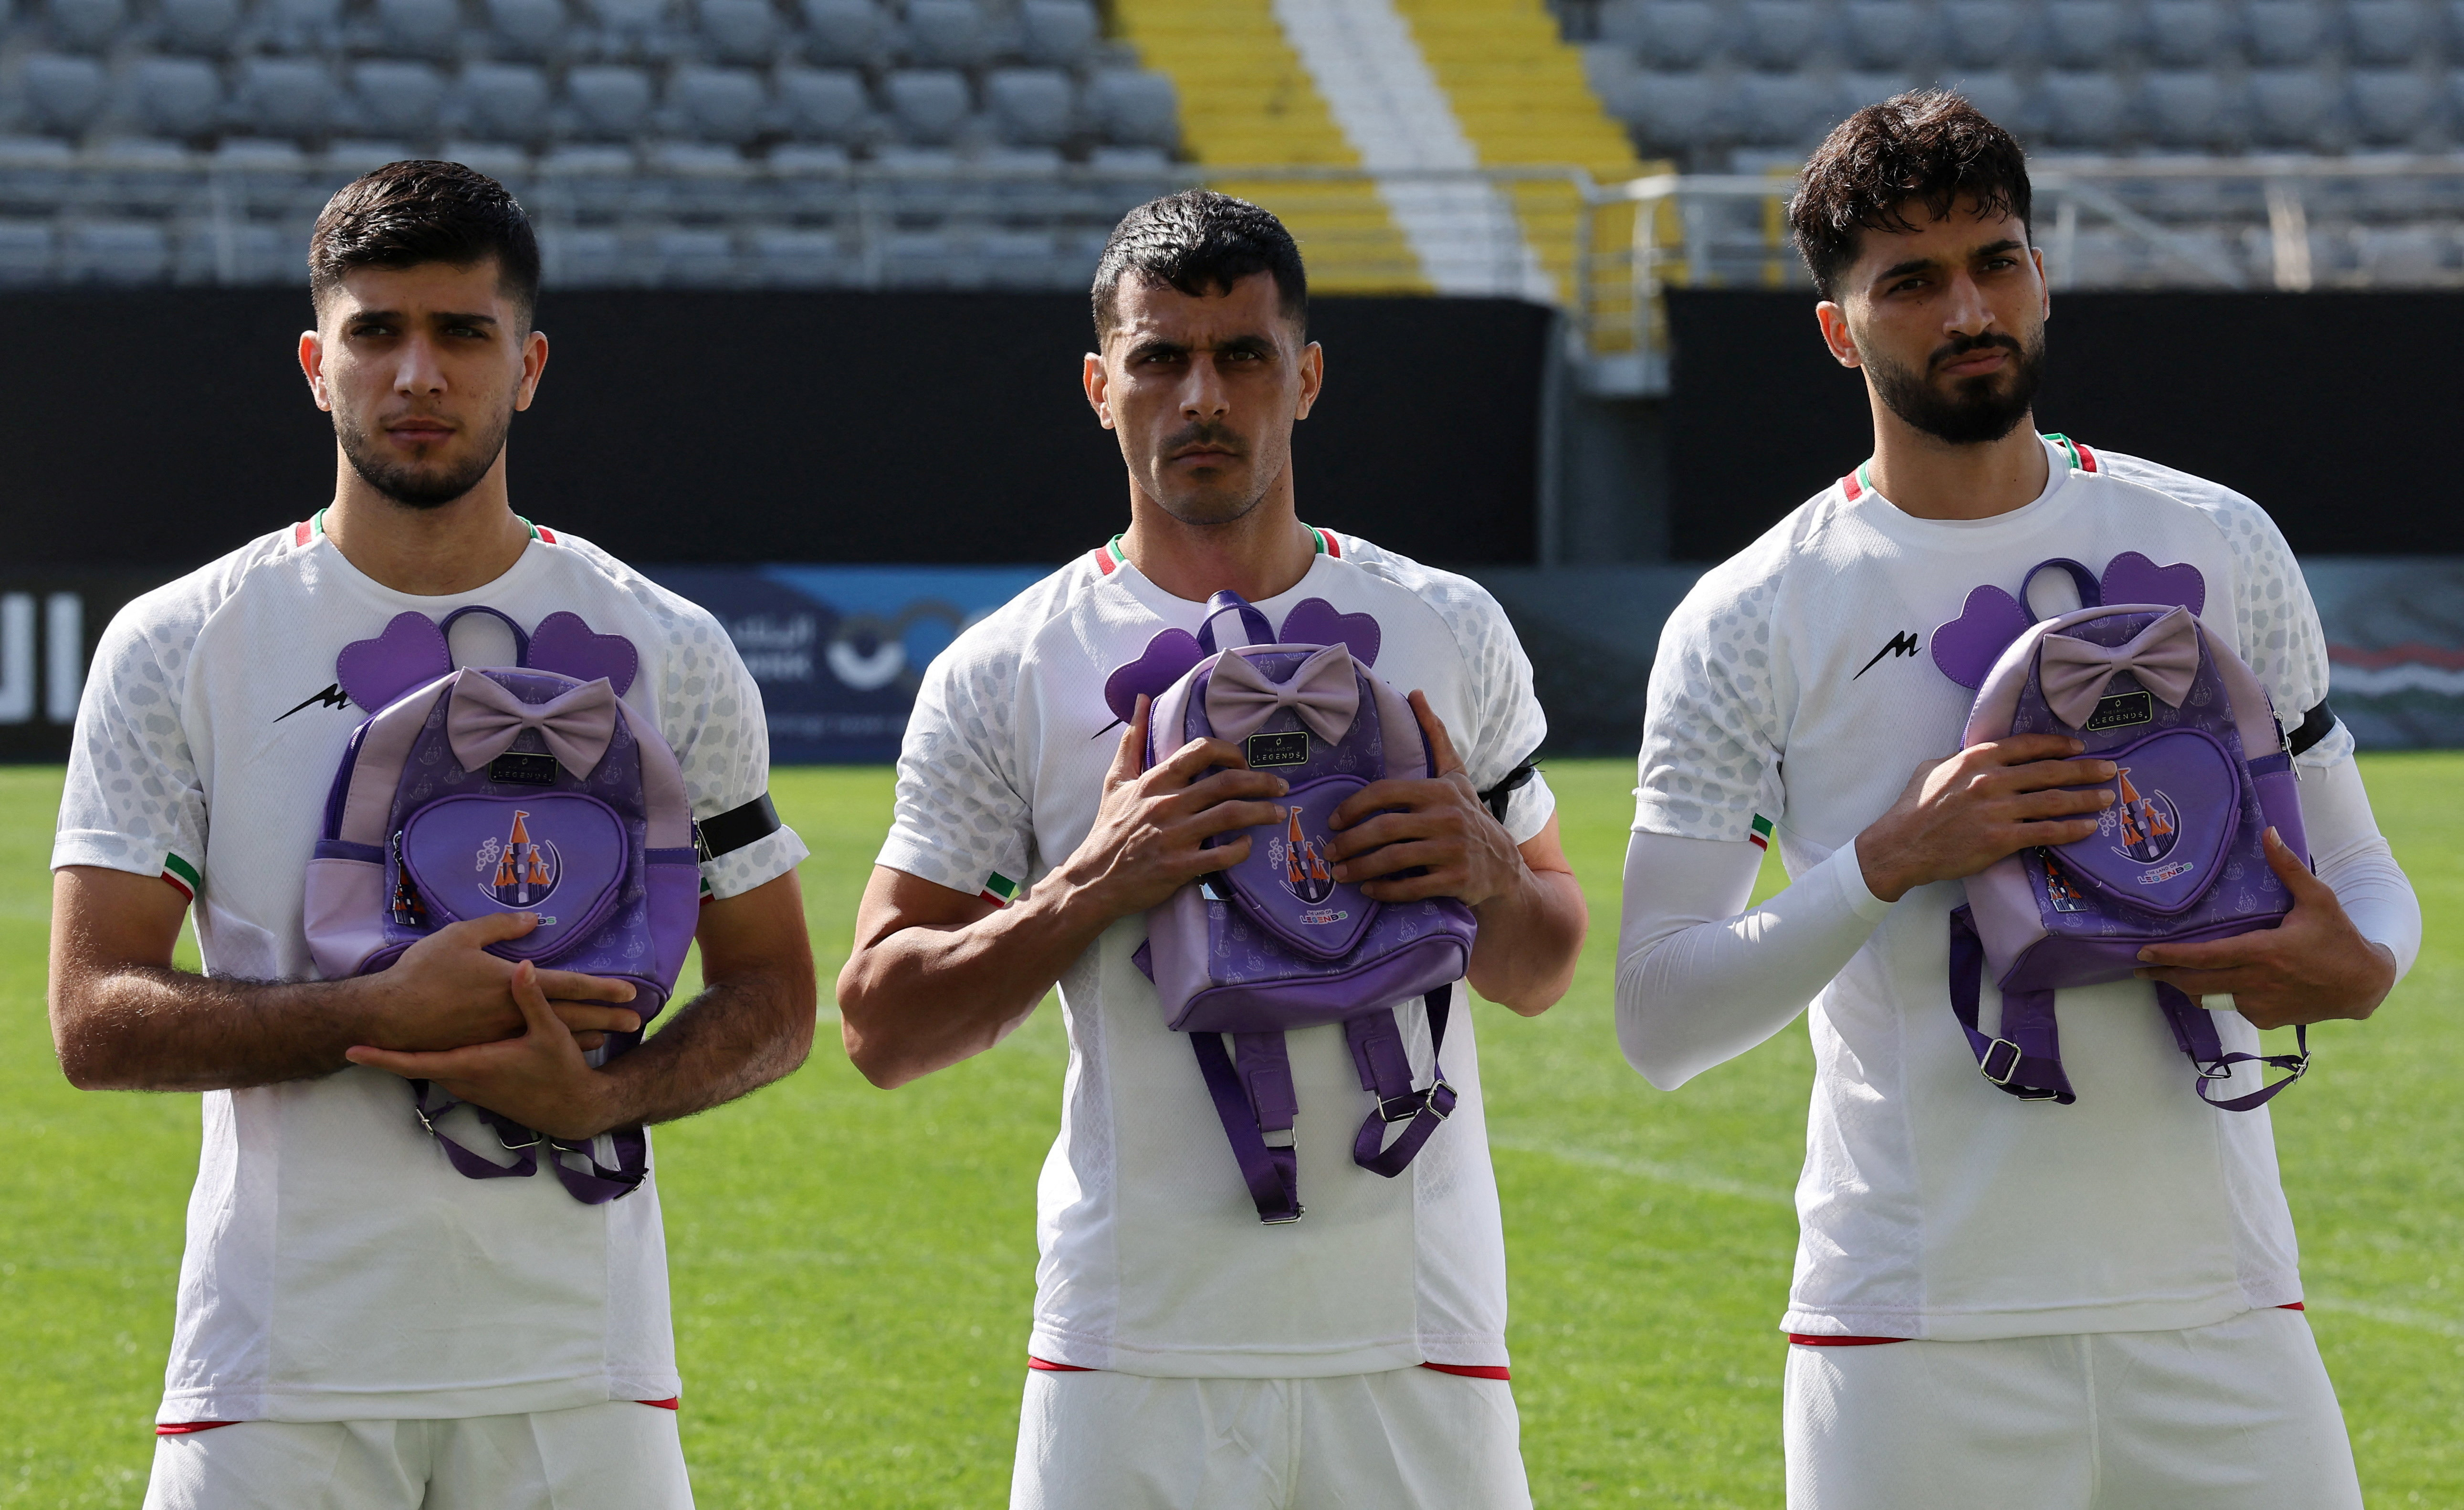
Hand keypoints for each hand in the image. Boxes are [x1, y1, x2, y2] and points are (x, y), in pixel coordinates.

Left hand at [346, 959, 619, 1140]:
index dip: (382, 1058)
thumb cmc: (560, 1071)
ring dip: (411, 1052)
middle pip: (416, 1064)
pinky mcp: (477, 1089)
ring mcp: (468, 1088)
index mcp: (472, 1065)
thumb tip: (520, 966)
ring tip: (388, 1032)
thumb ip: (531, 1000)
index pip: (416, 1064)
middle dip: (390, 1049)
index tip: (352, 1050)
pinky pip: (445, 1070)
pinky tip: (434, 1039)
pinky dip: (431, 1057)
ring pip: (430, 1066)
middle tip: (361, 1033)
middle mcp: (463, 1080)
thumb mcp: (549, 1034)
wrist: (571, 1109)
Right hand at [367, 911, 639, 1052]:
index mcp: (511, 983)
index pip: (567, 985)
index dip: (601, 987)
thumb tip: (534, 920)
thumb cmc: (423, 972)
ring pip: (554, 1035)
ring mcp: (502, 1034)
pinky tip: (572, 1046)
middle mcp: (513, 1012)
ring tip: (614, 1034)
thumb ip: (500, 926)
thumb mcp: (460, 936)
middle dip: (606, 1016)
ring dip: (587, 1033)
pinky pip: (532, 1047)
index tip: (630, 990)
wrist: (390, 1017)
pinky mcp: (488, 1047)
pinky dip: (556, 1045)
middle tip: (636, 1018)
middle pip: (571, 1015)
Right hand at [1051, 695, 1290, 921]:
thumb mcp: (1116, 780)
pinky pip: (1222, 856)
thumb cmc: (1109, 829)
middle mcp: (1168, 805)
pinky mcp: (1180, 867)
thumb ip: (1133, 740)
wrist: (1094, 880)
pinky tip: (1248, 844)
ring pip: (1232, 816)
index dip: (1231, 752)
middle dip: (1263, 782)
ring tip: (1278, 813)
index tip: (1244, 762)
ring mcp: (1176, 837)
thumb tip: (1142, 701)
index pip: (1201, 750)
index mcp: (1155, 781)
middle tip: (1280, 787)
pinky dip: (1241, 849)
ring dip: (1262, 812)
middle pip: (1228, 783)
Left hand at [1322, 691, 1525, 907]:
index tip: (1334, 820)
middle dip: (1349, 842)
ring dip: (1360, 869)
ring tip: (1341, 873)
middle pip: (1384, 828)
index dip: (1353, 807)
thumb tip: (1415, 693)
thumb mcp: (1456, 775)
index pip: (1384, 793)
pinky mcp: (1456, 880)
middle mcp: (1447, 818)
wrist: (1505, 867)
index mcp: (1439, 790)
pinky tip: (1369, 891)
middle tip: (1329, 851)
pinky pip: (1411, 888)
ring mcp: (1452, 850)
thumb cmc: (1470, 816)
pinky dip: (1386, 891)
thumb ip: (1435, 737)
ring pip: (1394, 860)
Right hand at [1857, 735, 2116, 902]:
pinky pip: (2046, 832)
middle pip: (2050, 772)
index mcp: (1977, 759)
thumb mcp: (1934, 769)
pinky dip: (2071, 829)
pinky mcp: (2002, 839)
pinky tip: (2088, 827)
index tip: (2079, 748)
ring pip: (2054, 801)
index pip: (2028, 746)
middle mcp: (1992, 781)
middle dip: (2085, 770)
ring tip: (2106, 798)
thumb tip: (1983, 758)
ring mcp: (1998, 810)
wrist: (1901, 845)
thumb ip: (1963, 760)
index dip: (2058, 746)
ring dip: (2086, 799)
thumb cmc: (1913, 807)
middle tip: (2109, 770)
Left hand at [2135, 827, 2397, 1028]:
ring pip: (2210, 999)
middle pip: (2196, 983)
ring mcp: (2261, 1004)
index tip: (2143, 953)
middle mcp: (2257, 982)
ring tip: (2169, 974)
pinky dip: (2221, 996)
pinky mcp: (2267, 1019)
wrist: (2363, 985)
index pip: (2205, 957)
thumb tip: (2270, 832)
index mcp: (2264, 952)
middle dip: (2165, 975)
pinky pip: (2232, 1008)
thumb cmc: (2339, 938)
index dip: (2170, 956)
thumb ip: (2289, 867)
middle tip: (2142, 967)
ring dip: (2188, 988)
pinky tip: (2215, 984)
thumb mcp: (2318, 899)